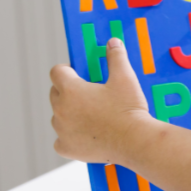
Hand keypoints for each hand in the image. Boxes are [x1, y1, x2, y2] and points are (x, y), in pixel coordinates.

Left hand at [50, 38, 151, 163]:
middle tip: (90, 94)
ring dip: (70, 114)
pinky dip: (70, 137)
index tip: (79, 73)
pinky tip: (86, 135)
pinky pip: (61, 140)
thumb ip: (116, 57)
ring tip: (92, 115)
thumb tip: (113, 42)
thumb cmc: (129, 109)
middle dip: (68, 91)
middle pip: (55, 93)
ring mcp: (62, 130)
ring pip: (59, 116)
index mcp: (71, 90)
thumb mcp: (125, 78)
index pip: (57, 72)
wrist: (135, 140)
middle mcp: (61, 109)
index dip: (68, 70)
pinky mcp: (67, 148)